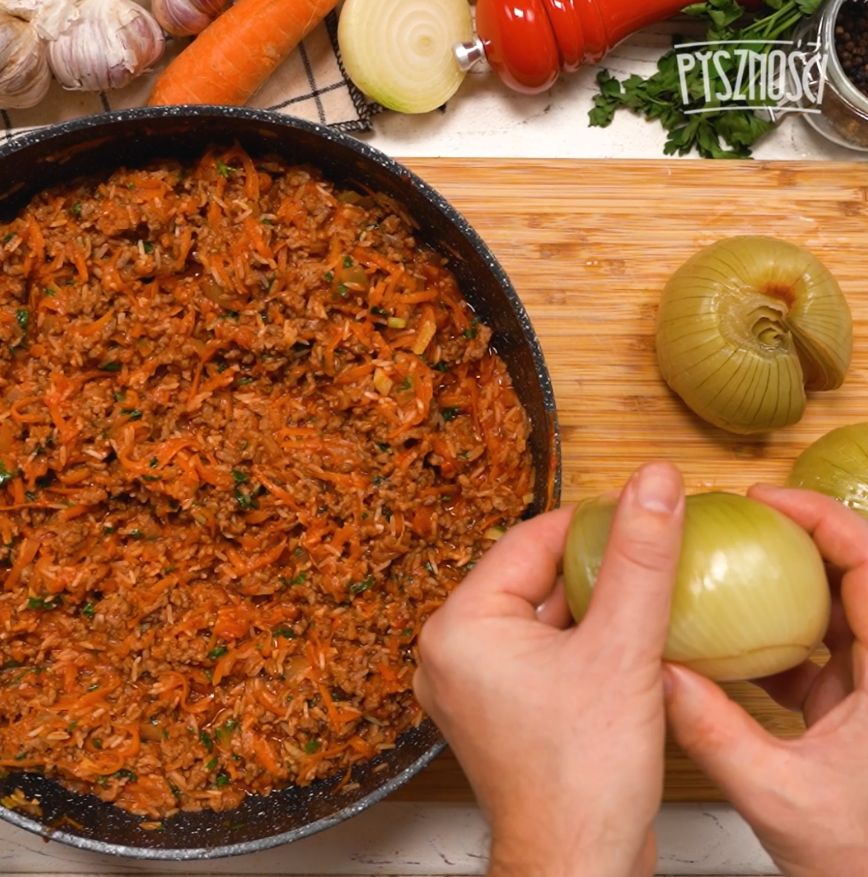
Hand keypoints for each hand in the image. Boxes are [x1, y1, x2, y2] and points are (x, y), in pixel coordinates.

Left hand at [414, 463, 684, 876]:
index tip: (639, 512)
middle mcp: (452, 651)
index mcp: (460, 626)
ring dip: (590, 602)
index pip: (530, 540)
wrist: (578, 868)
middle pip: (533, 575)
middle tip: (648, 555)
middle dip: (592, 565)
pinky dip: (579, 638)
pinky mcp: (497, 707)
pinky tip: (623, 639)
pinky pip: (539, 649)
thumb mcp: (621, 649)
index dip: (591, 522)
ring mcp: (471, 682)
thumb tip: (653, 484)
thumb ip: (638, 559)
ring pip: (539, 613)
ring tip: (643, 594)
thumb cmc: (584, 779)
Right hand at [664, 485, 867, 876]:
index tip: (768, 498)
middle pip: (856, 574)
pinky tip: (737, 639)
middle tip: (745, 518)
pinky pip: (820, 647)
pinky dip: (779, 632)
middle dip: (802, 535)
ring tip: (735, 564)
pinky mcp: (856, 706)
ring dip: (789, 581)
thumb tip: (661, 677)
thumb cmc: (863, 861)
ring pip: (838, 608)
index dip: (822, 519)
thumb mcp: (780, 799)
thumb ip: (715, 735)